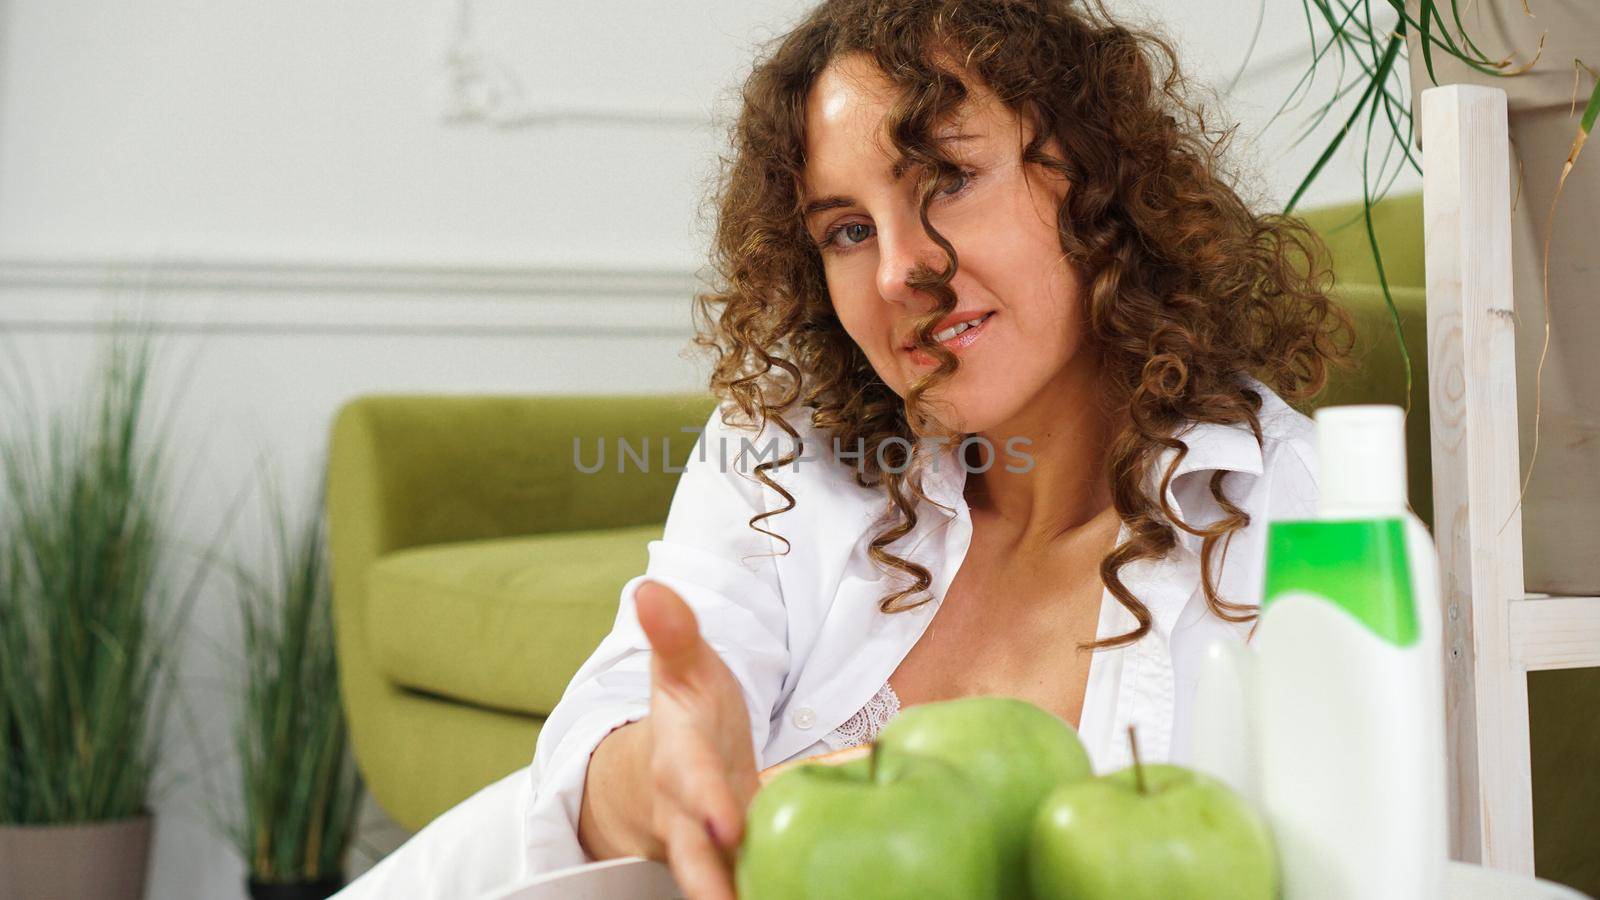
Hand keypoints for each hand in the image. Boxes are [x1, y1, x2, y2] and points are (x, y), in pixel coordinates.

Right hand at [635, 580, 760, 899]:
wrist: (668, 767)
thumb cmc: (688, 712)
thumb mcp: (683, 669)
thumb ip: (674, 633)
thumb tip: (651, 587)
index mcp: (678, 760)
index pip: (690, 779)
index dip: (706, 799)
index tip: (728, 822)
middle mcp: (688, 814)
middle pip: (694, 858)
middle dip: (712, 884)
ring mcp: (712, 848)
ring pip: (720, 884)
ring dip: (744, 897)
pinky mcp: (736, 867)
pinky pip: (751, 887)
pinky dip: (774, 895)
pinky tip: (819, 899)